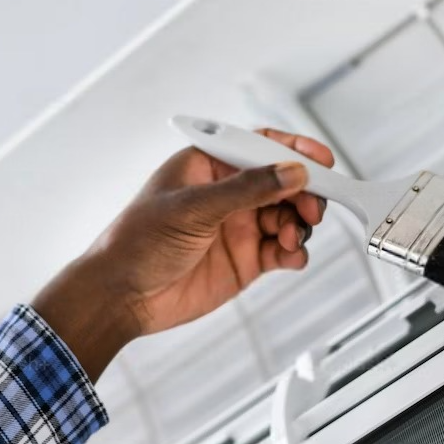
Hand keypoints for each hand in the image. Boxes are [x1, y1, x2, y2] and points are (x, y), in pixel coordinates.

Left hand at [31, 130, 335, 378]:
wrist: (122, 297)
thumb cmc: (137, 242)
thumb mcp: (192, 207)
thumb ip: (247, 190)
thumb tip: (290, 173)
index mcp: (209, 165)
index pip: (261, 147)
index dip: (294, 151)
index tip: (322, 159)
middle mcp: (227, 193)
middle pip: (284, 183)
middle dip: (304, 193)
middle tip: (311, 208)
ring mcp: (238, 226)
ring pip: (288, 216)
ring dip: (299, 224)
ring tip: (290, 237)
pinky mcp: (245, 260)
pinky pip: (282, 250)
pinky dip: (294, 251)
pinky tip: (291, 255)